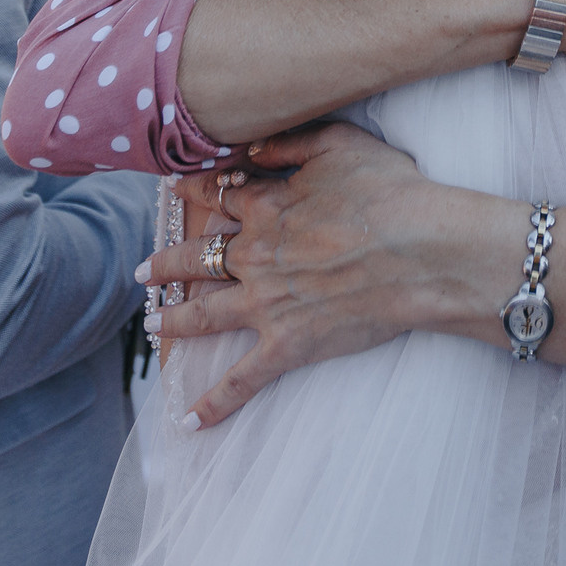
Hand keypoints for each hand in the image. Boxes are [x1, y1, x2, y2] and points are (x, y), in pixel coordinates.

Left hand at [140, 124, 461, 428]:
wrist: (422, 252)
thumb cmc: (391, 194)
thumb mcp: (340, 144)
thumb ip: (290, 143)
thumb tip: (252, 149)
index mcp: (268, 208)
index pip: (219, 198)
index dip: (195, 193)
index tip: (175, 192)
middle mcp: (255, 256)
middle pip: (196, 260)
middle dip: (165, 264)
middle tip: (143, 270)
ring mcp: (265, 305)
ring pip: (203, 315)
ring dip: (174, 321)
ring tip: (153, 324)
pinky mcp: (286, 347)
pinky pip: (241, 381)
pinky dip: (213, 404)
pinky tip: (188, 422)